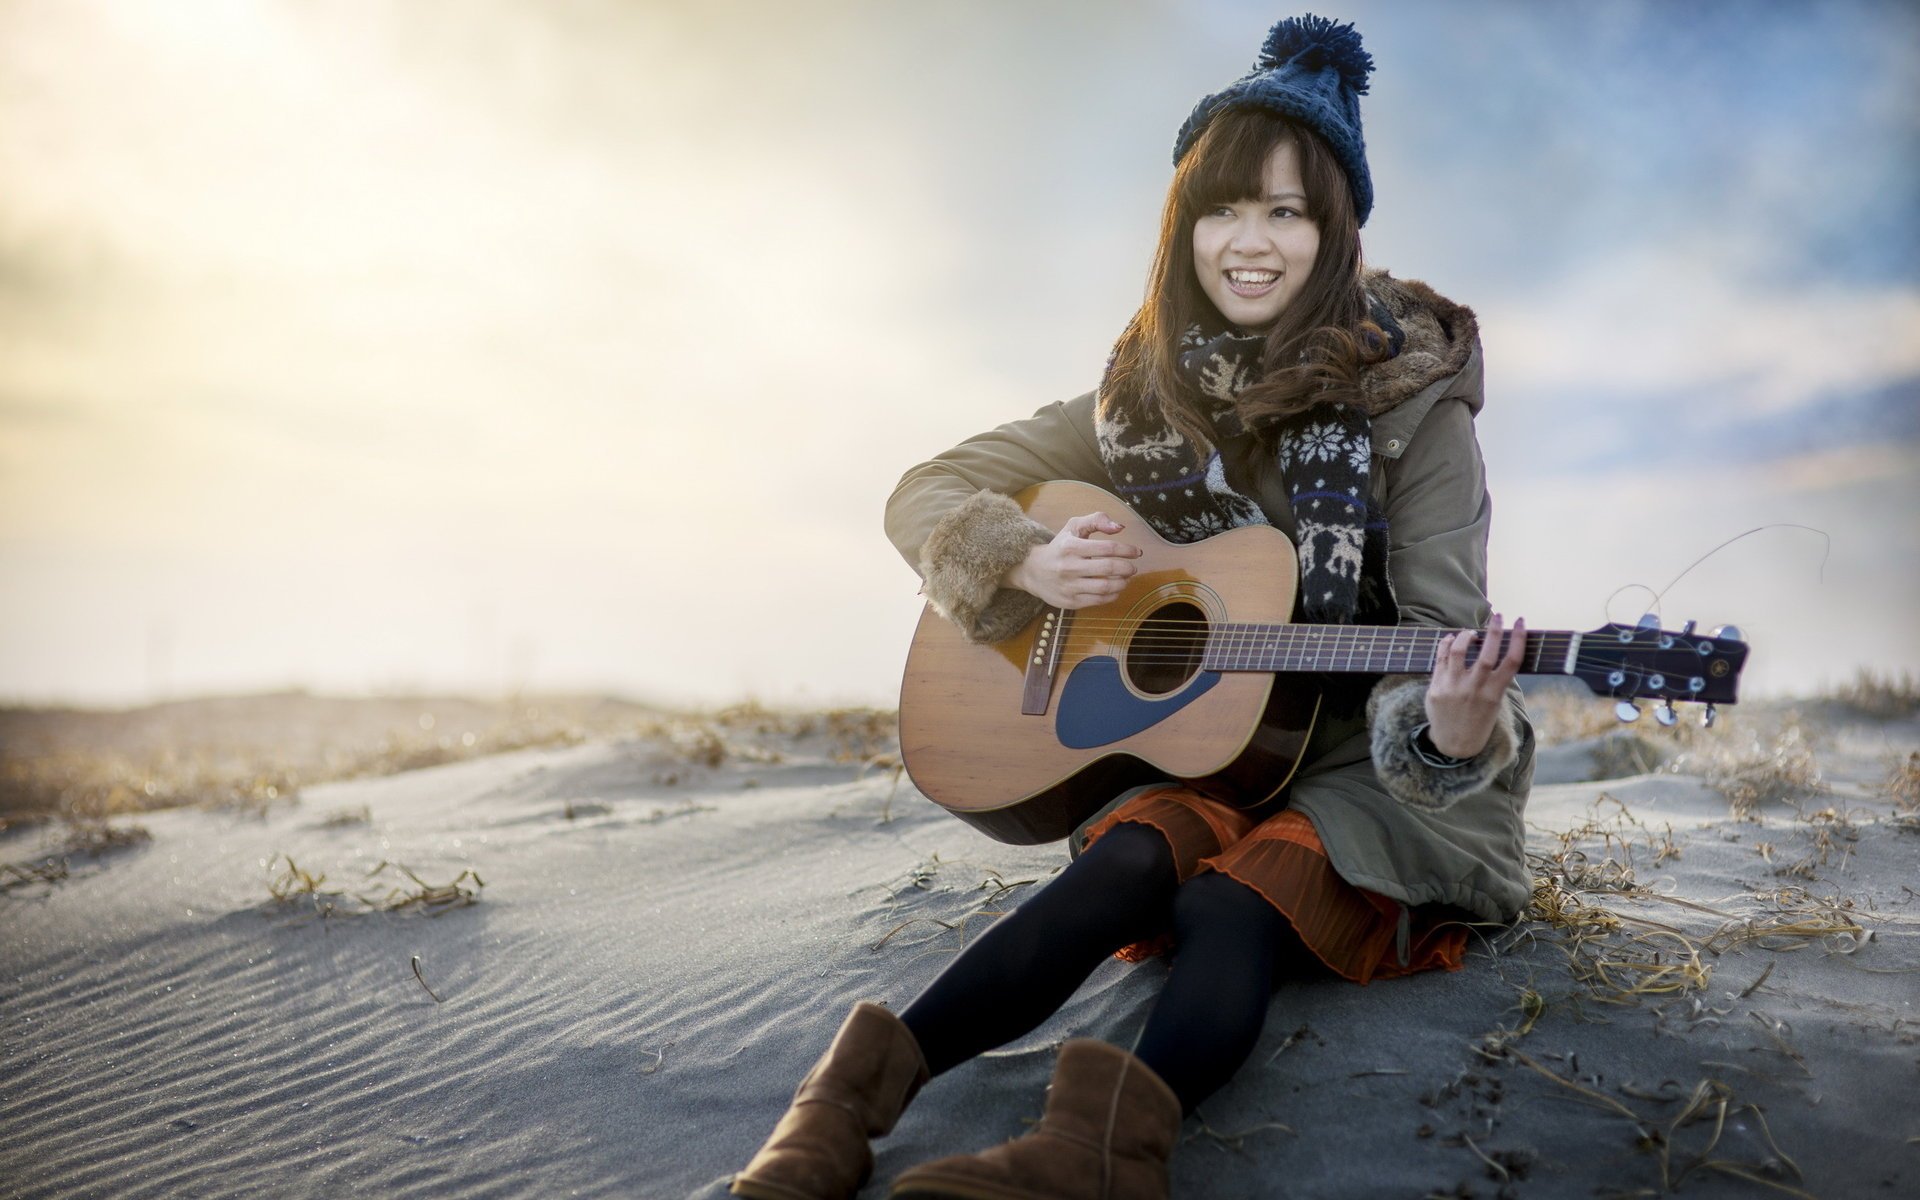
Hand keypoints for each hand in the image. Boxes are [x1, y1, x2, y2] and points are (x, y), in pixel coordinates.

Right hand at [1003, 511, 1143, 608]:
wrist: (1034, 571)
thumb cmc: (1060, 547)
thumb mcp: (1073, 527)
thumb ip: (1096, 520)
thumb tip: (1120, 528)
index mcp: (1070, 546)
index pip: (1107, 548)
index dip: (1127, 550)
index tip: (1137, 552)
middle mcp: (1069, 567)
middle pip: (1108, 568)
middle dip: (1127, 567)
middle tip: (1133, 567)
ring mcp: (1069, 586)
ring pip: (1105, 586)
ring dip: (1122, 582)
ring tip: (1126, 578)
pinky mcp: (1070, 602)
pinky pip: (1098, 600)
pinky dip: (1113, 595)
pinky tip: (1116, 589)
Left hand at [1424, 612, 1524, 758]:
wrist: (1454, 744)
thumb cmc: (1478, 720)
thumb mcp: (1494, 703)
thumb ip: (1495, 680)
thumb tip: (1496, 649)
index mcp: (1494, 693)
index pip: (1512, 660)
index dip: (1519, 638)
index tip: (1521, 622)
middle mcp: (1475, 688)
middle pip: (1487, 652)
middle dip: (1494, 629)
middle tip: (1498, 615)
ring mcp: (1453, 687)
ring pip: (1459, 650)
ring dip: (1466, 635)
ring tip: (1470, 632)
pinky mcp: (1436, 687)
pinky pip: (1441, 658)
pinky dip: (1446, 644)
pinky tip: (1451, 638)